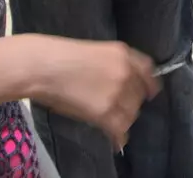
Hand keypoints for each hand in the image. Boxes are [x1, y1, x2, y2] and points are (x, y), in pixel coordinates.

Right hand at [24, 38, 158, 149]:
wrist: (43, 67)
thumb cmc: (60, 56)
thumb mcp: (95, 50)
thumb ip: (113, 64)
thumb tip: (121, 82)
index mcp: (123, 53)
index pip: (147, 71)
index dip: (149, 84)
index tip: (149, 93)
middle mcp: (125, 72)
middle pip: (139, 95)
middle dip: (131, 104)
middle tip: (119, 110)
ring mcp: (117, 92)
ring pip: (131, 113)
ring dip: (124, 119)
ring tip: (114, 124)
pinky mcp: (105, 112)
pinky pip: (120, 129)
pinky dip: (118, 137)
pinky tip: (116, 141)